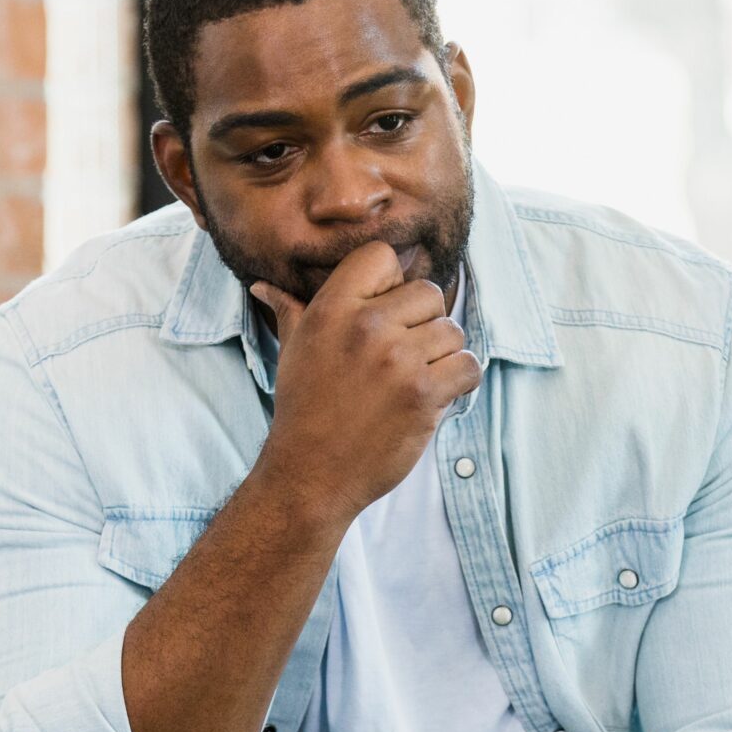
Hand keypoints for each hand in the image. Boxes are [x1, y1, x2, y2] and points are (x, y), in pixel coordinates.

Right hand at [252, 239, 481, 524]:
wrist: (311, 474)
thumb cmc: (303, 409)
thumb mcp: (293, 352)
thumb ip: (290, 312)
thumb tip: (263, 286)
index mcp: (332, 308)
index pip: (383, 256)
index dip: (393, 282)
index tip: (386, 312)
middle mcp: (366, 326)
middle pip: (430, 293)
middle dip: (424, 323)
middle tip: (404, 356)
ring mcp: (398, 360)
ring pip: (453, 331)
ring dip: (443, 356)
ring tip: (416, 379)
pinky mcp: (423, 394)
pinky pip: (468, 366)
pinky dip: (459, 382)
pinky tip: (435, 395)